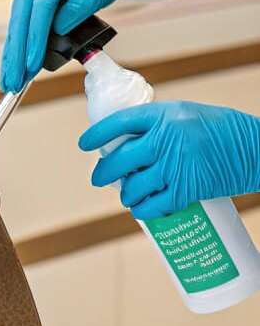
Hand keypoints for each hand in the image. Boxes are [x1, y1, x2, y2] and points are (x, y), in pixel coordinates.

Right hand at [0, 0, 125, 92]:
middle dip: (16, 56)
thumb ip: (80, 6)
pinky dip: (15, 53)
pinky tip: (11, 71)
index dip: (36, 39)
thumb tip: (59, 30)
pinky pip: (19, 32)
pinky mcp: (26, 7)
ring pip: (15, 31)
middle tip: (14, 82)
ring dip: (12, 59)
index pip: (40, 9)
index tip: (33, 64)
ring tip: (10, 83)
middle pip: (20, 23)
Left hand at [79, 101, 259, 219]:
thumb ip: (157, 126)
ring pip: (132, 187)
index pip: (120, 123)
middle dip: (103, 173)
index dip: (98, 135)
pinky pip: (151, 206)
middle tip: (99, 178)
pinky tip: (141, 208)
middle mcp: (166, 139)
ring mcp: (175, 166)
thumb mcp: (186, 116)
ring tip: (128, 194)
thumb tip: (123, 145)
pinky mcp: (185, 190)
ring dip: (126, 194)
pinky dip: (142, 210)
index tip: (84, 144)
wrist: (258, 149)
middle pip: (119, 160)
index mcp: (165, 115)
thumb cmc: (222, 131)